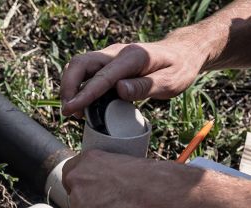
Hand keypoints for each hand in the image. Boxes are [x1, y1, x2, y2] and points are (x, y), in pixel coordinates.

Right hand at [60, 40, 206, 115]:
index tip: (72, 109)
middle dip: (68, 87)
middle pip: (80, 64)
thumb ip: (145, 86)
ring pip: (78, 67)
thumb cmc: (179, 68)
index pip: (102, 76)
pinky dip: (78, 88)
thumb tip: (119, 90)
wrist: (182, 53)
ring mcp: (110, 56)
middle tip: (68, 111)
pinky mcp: (107, 64)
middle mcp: (117, 53)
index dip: (85, 94)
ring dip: (70, 88)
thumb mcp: (171, 82)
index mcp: (133, 57)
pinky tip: (83, 105)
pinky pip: (86, 73)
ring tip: (74, 111)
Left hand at [61, 150, 161, 207]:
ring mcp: (78, 199)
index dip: (78, 184)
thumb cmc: (144, 176)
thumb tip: (106, 182)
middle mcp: (77, 178)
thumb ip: (104, 172)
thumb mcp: (120, 163)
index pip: (69, 173)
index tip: (87, 189)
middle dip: (86, 200)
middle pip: (74, 194)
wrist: (150, 189)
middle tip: (105, 203)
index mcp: (86, 160)